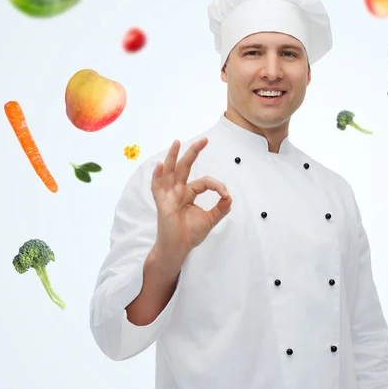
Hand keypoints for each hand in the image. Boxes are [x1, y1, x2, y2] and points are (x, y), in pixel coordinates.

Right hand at [150, 137, 231, 265]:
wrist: (178, 249)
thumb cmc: (190, 234)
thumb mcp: (210, 219)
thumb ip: (221, 208)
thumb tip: (230, 196)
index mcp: (189, 193)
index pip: (204, 182)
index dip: (217, 185)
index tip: (226, 194)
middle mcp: (178, 191)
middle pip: (185, 168)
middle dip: (193, 153)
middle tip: (204, 140)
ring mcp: (169, 196)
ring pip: (170, 172)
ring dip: (172, 157)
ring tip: (177, 142)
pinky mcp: (162, 204)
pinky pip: (157, 188)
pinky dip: (157, 176)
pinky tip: (159, 166)